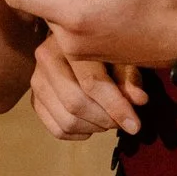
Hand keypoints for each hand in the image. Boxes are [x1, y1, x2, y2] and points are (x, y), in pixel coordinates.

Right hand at [28, 37, 149, 139]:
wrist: (78, 42)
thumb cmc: (103, 47)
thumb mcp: (120, 54)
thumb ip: (129, 76)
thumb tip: (140, 100)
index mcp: (66, 42)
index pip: (91, 82)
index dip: (116, 106)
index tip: (135, 124)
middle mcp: (44, 60)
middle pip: (75, 104)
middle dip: (104, 119)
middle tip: (122, 120)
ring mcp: (36, 82)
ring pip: (67, 121)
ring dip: (94, 127)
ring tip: (109, 118)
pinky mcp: (36, 101)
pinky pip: (58, 130)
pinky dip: (80, 133)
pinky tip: (93, 122)